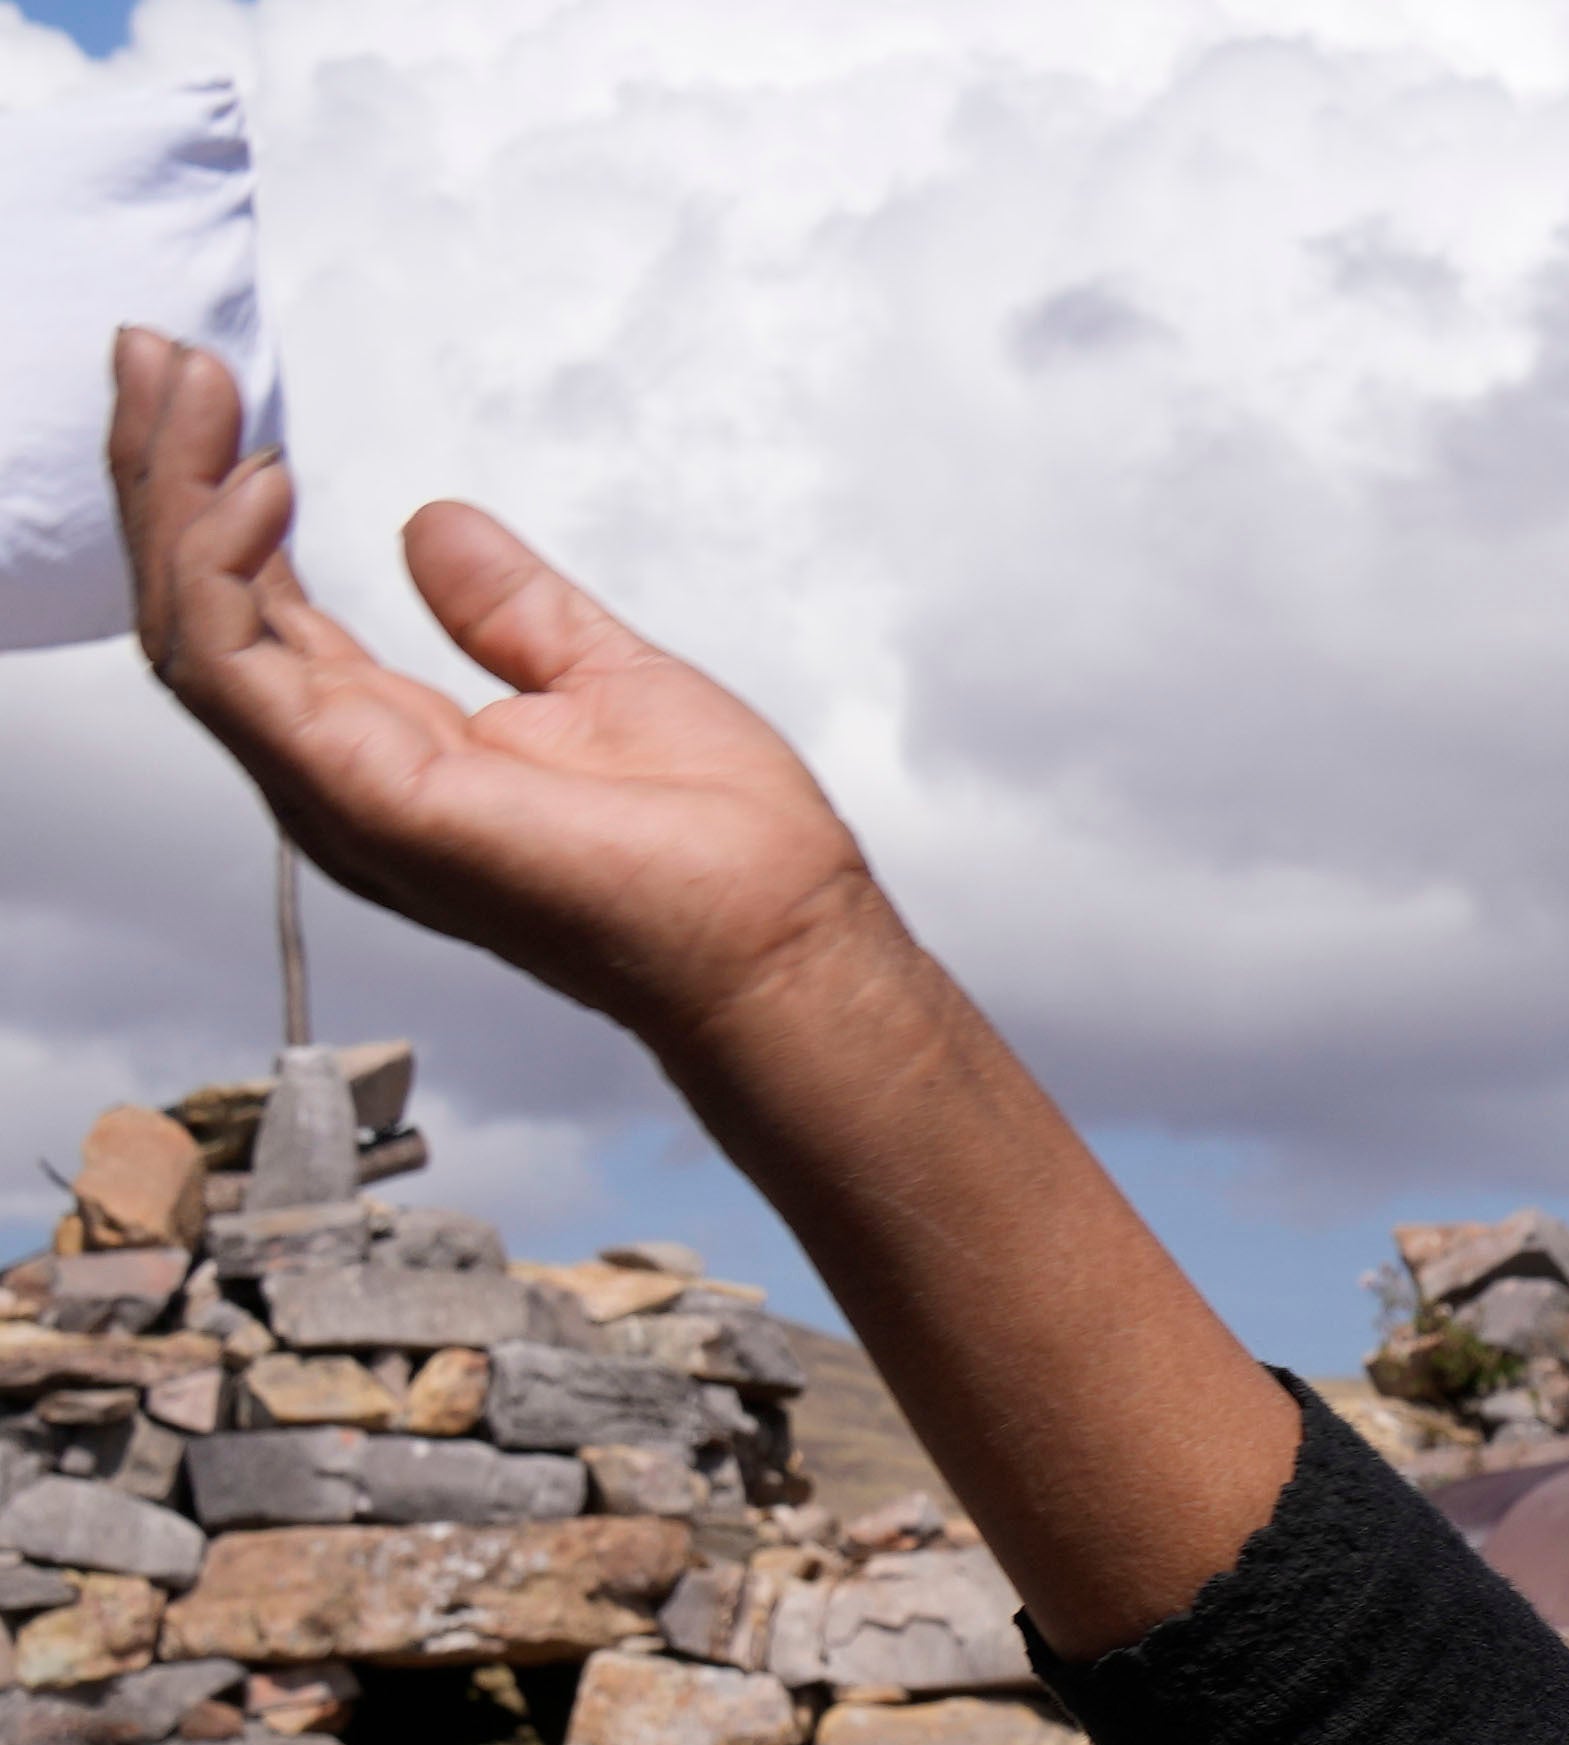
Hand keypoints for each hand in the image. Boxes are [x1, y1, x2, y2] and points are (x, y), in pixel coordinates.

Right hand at [108, 329, 885, 1053]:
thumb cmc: (721, 842)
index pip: (258, 613)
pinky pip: (240, 669)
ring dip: (169, 495)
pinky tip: (253, 483)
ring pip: (195, 627)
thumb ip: (506, 606)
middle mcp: (343, 775)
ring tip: (176, 379)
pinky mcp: (367, 794)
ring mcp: (344, 791)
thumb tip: (436, 526)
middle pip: (201, 609)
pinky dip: (225, 568)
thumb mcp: (600, 675)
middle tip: (152, 351)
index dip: (219, 504)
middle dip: (162, 474)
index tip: (211, 393)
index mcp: (393, 747)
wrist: (778, 930)